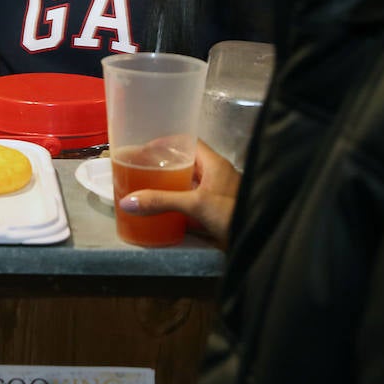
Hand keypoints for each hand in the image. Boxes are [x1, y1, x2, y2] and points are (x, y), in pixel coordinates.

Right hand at [117, 139, 239, 246]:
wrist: (257, 241)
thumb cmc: (232, 213)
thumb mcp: (195, 204)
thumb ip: (161, 201)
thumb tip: (127, 202)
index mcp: (215, 163)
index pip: (188, 142)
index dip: (167, 142)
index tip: (146, 149)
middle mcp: (217, 174)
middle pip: (187, 162)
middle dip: (165, 164)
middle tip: (143, 168)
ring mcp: (218, 193)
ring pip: (190, 181)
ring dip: (171, 183)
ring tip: (148, 186)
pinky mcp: (216, 210)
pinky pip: (193, 199)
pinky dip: (178, 200)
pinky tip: (164, 208)